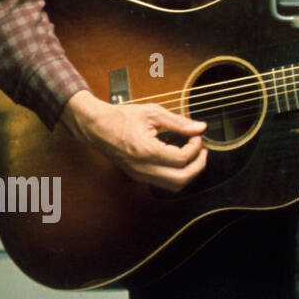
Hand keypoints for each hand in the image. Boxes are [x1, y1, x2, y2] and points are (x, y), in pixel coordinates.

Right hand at [60, 90, 207, 190]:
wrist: (96, 127)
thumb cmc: (122, 117)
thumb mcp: (152, 113)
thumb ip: (179, 122)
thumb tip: (200, 128)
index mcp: (146, 151)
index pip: (182, 159)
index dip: (196, 147)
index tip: (196, 135)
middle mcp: (142, 168)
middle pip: (181, 180)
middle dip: (198, 166)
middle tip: (202, 150)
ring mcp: (139, 175)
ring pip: (173, 186)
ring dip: (188, 172)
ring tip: (192, 154)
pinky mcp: (138, 176)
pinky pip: (164, 182)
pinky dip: (176, 172)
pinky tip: (177, 155)